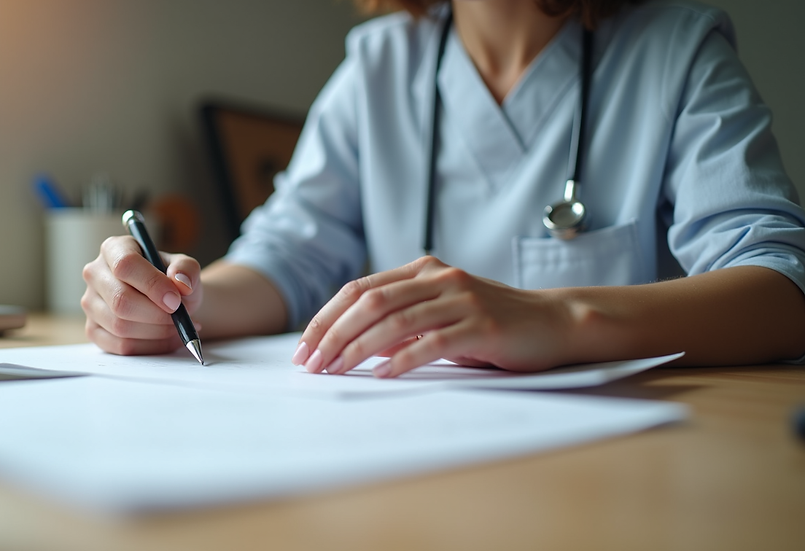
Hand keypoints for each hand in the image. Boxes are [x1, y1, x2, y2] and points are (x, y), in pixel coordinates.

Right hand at [81, 235, 202, 354]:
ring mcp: (90, 303)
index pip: (125, 265)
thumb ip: (186, 269)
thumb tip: (181, 284)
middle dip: (157, 314)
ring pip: (120, 326)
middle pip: (121, 300)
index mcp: (114, 249)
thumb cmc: (172, 280)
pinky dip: (152, 346)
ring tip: (179, 326)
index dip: (152, 285)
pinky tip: (170, 338)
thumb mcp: (185, 267)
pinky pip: (121, 346)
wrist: (168, 301)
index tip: (176, 300)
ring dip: (157, 332)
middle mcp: (95, 274)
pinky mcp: (93, 330)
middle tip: (180, 317)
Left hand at [291, 256, 575, 376]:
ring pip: (396, 320)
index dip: (327, 318)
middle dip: (333, 334)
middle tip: (311, 363)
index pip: (360, 289)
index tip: (305, 348)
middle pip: (370, 301)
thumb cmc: (491, 324)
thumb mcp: (440, 315)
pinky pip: (434, 341)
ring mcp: (461, 298)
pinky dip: (404, 359)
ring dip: (359, 348)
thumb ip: (402, 321)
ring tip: (336, 370)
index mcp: (422, 271)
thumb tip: (351, 347)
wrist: (552, 322)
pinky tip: (383, 375)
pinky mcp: (481, 324)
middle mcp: (439, 278)